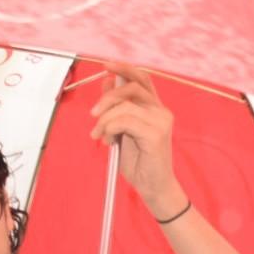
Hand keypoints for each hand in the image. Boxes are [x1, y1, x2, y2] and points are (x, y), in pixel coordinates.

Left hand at [88, 63, 184, 220]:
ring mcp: (161, 121)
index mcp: (154, 108)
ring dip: (104, 119)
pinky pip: (125, 121)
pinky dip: (110, 128)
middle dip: (107, 98)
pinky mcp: (156, 134)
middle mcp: (161, 111)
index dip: (125, 68)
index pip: (142, 78)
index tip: (105, 66)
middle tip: (93, 114)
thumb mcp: (121, 131)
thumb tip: (107, 81)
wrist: (153, 188)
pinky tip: (108, 141)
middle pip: (131, 87)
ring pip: (125, 106)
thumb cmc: (139, 163)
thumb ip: (116, 107)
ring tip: (98, 135)